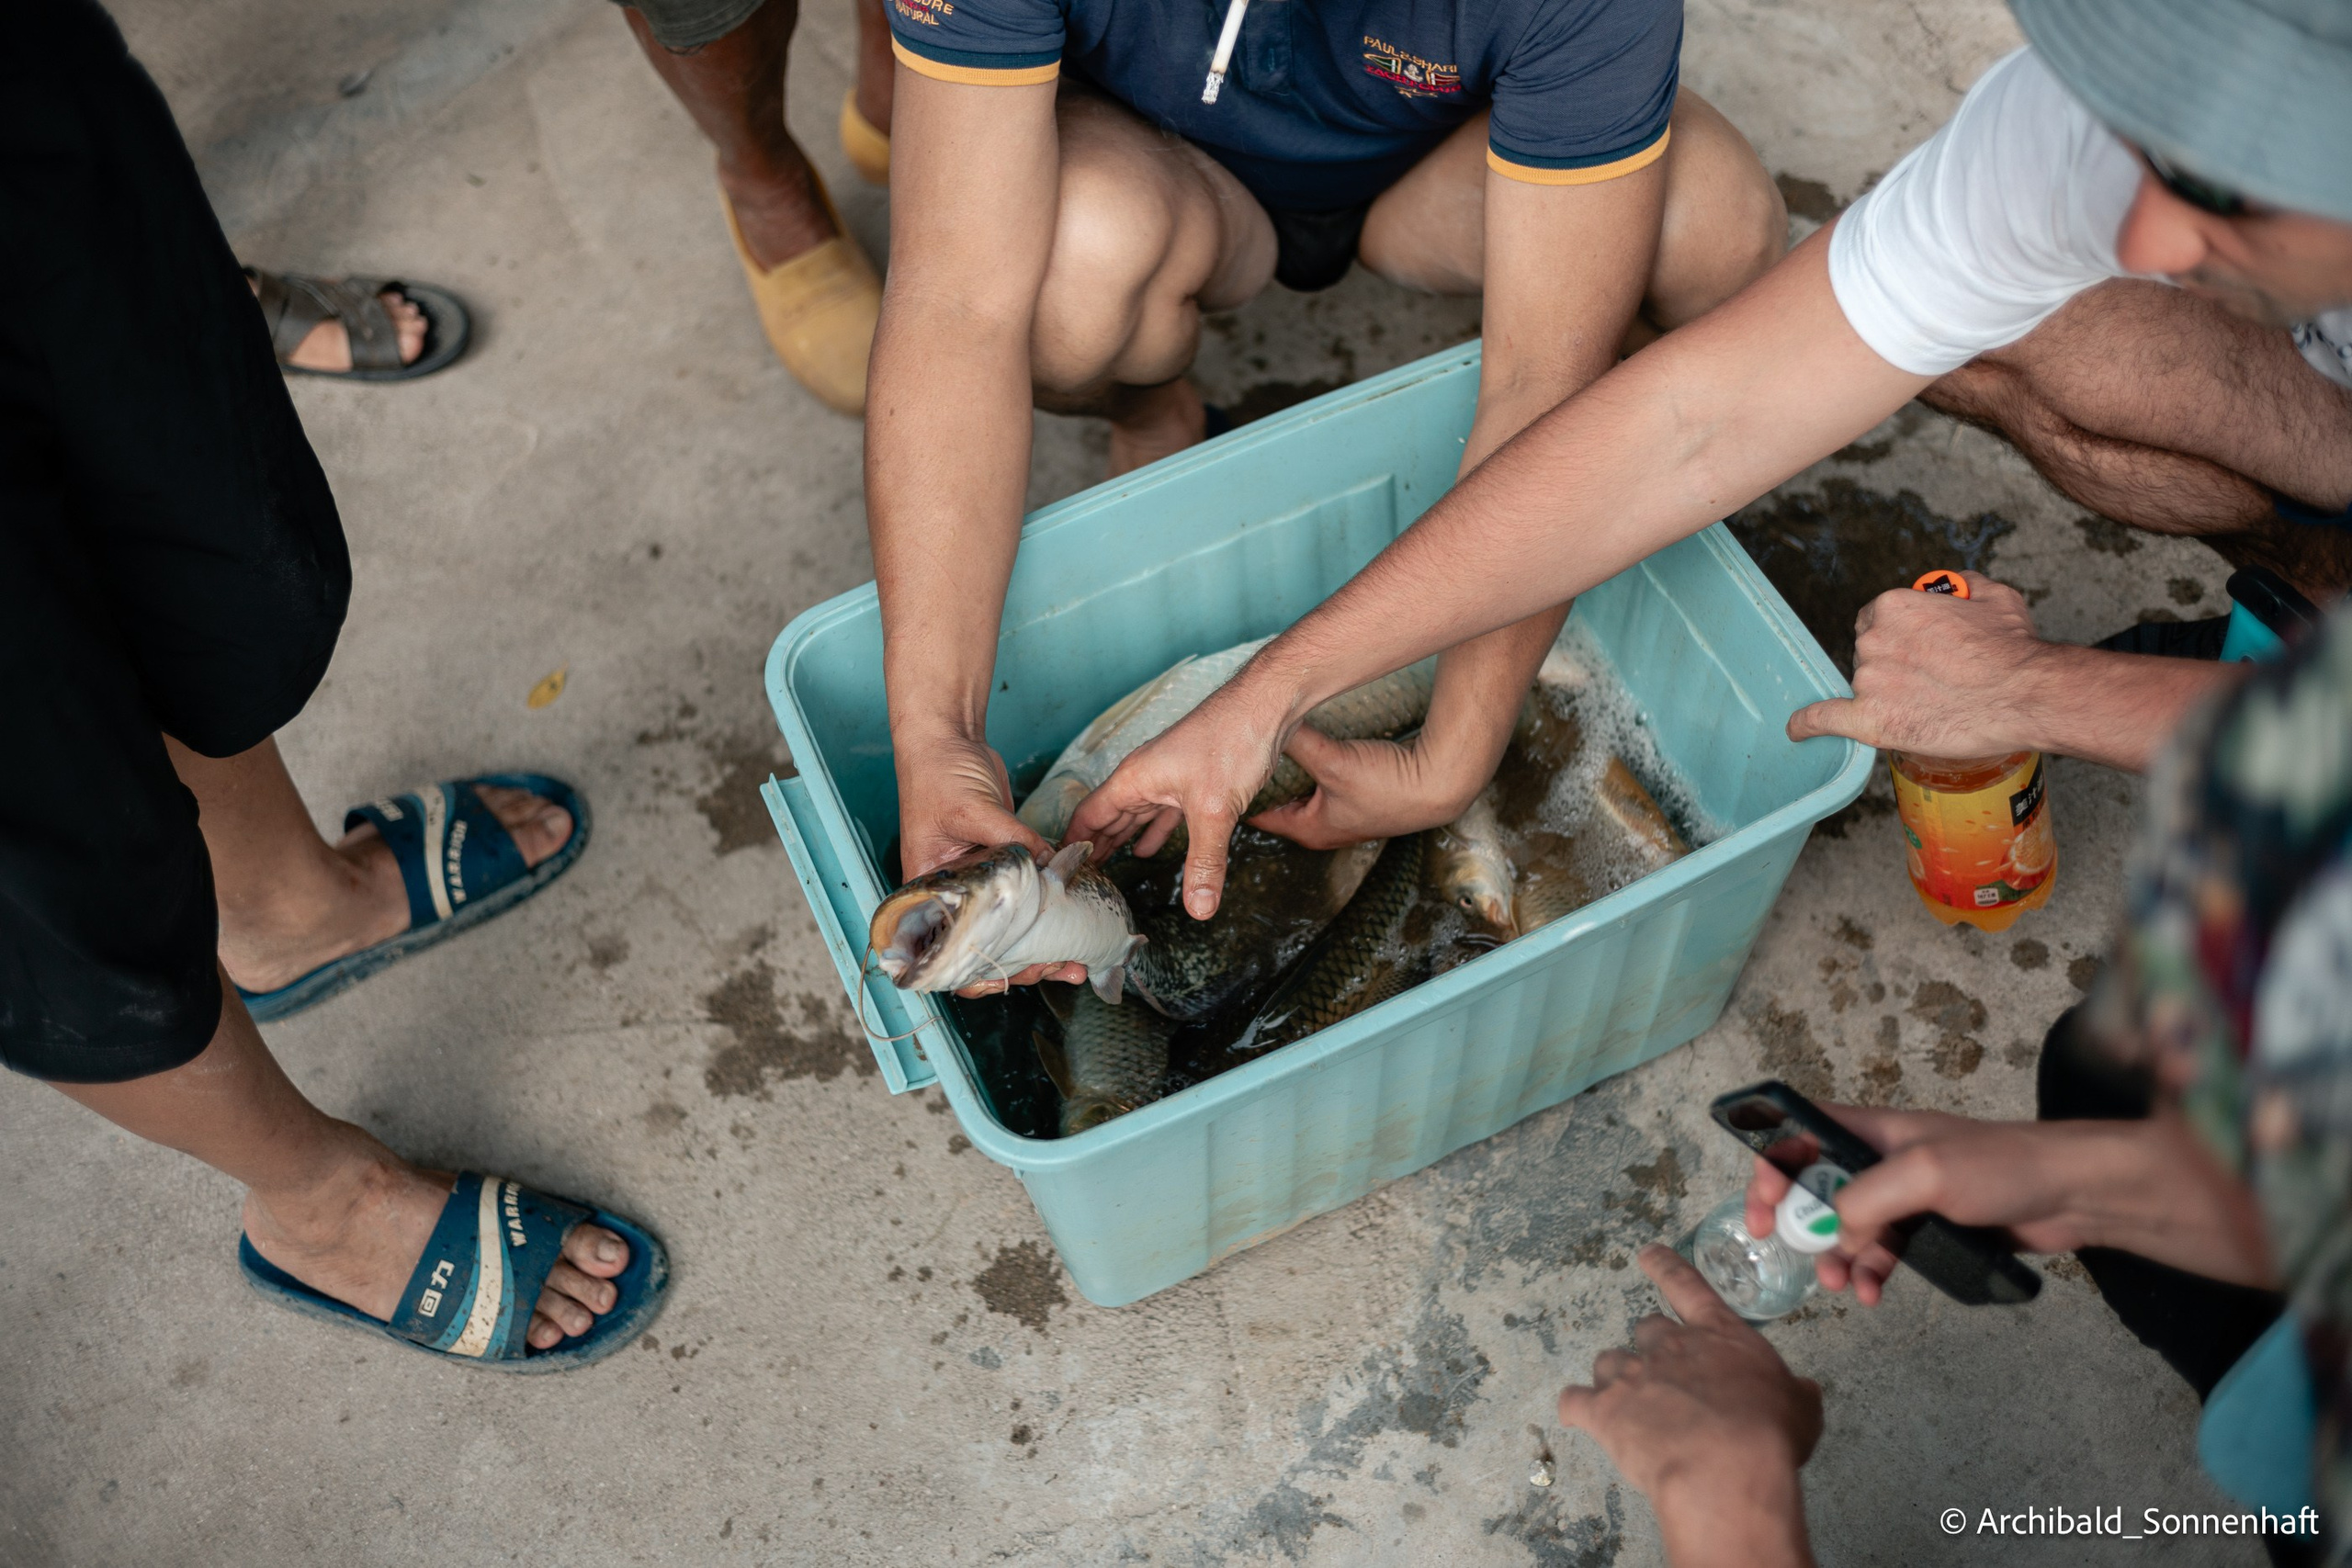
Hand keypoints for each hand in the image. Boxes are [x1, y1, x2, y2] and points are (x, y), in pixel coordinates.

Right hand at [892, 729, 1086, 994]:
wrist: (947, 737)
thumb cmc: (937, 774)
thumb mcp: (973, 811)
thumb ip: (1014, 842)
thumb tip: (1053, 866)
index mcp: (929, 894)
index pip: (949, 952)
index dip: (981, 972)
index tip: (1017, 974)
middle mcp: (954, 895)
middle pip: (988, 947)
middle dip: (1027, 963)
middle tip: (1065, 967)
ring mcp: (981, 881)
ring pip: (1014, 926)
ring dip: (1045, 943)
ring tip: (1079, 958)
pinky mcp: (1004, 860)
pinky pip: (1029, 895)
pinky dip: (1051, 908)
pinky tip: (1077, 917)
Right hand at [1065, 680, 1293, 921]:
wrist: (1267, 705)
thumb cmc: (1233, 740)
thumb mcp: (1214, 811)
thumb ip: (1204, 862)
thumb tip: (1199, 909)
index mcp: (1134, 779)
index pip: (1088, 816)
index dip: (1073, 844)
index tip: (1061, 872)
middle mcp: (1144, 776)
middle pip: (1108, 817)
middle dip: (1096, 848)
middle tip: (1082, 882)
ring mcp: (1168, 776)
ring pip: (1136, 815)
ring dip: (1123, 841)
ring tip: (1107, 869)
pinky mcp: (1193, 779)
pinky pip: (1164, 811)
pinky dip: (1155, 831)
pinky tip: (1151, 849)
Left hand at [1248, 726, 1484, 848]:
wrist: (1441, 783)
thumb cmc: (1389, 783)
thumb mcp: (1333, 760)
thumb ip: (1298, 740)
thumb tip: (1267, 718)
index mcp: (1310, 830)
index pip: (1258, 816)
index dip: (1238, 796)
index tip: (1218, 776)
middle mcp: (1324, 828)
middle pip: (1278, 804)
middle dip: (1260, 782)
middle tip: (1236, 759)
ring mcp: (1344, 815)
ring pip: (1301, 793)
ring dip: (1288, 775)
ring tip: (1266, 750)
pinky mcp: (1360, 798)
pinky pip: (1321, 784)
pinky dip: (1310, 770)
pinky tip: (1307, 748)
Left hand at [1558, 1246, 1819, 1567]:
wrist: (1725, 1469)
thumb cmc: (1770, 1436)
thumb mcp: (1800, 1408)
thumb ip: (1795, 1393)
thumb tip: (1804, 1390)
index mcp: (1716, 1335)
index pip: (1686, 1285)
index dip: (1666, 1267)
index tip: (1648, 1253)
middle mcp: (1668, 1345)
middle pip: (1646, 1330)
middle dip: (1651, 1350)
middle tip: (1663, 1379)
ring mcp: (1631, 1375)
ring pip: (1608, 1362)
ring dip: (1616, 1379)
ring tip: (1627, 1406)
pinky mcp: (1603, 1410)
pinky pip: (1575, 1401)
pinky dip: (1576, 1408)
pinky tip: (1579, 1417)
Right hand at [1741, 1103, 2273, 1303]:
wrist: (2075, 1195)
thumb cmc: (2003, 1166)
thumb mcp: (1924, 1172)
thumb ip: (1866, 1197)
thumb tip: (1829, 1231)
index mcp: (1874, 1130)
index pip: (1800, 1133)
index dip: (1771, 1164)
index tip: (1762, 1207)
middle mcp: (1882, 1159)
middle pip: (1816, 1185)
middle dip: (1799, 1222)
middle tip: (1789, 1254)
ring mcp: (1906, 1195)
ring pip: (1848, 1226)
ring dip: (1836, 1256)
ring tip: (1842, 1287)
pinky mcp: (1930, 1227)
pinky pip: (1883, 1251)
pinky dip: (1871, 1272)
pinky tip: (1874, 1293)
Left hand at [1785, 572, 2048, 756]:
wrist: (2026, 693)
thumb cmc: (2012, 647)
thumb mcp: (1992, 594)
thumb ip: (1961, 585)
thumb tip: (1955, 587)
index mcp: (1892, 606)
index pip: (1875, 619)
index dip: (1898, 636)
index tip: (1919, 649)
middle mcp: (1873, 640)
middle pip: (1868, 652)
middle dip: (1895, 664)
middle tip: (1935, 679)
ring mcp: (1869, 681)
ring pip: (1865, 686)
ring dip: (1888, 694)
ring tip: (1933, 703)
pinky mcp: (1871, 720)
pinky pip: (1827, 719)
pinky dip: (1810, 724)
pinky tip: (1796, 730)